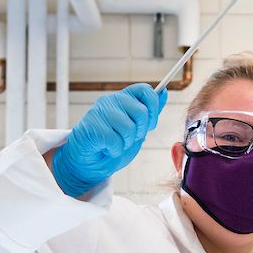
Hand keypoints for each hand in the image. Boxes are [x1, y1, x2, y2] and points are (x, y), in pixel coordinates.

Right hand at [50, 83, 167, 196]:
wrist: (88, 162)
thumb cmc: (112, 145)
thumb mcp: (136, 128)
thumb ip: (148, 112)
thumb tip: (164, 91)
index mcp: (122, 98)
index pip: (145, 90)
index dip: (153, 108)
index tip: (149, 124)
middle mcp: (110, 101)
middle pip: (141, 112)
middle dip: (140, 131)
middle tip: (128, 138)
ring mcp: (99, 113)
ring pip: (129, 129)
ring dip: (126, 143)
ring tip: (115, 144)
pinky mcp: (92, 128)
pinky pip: (115, 141)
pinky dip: (115, 150)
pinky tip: (106, 148)